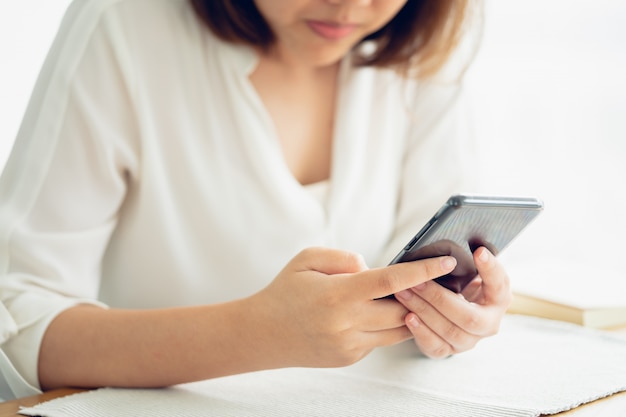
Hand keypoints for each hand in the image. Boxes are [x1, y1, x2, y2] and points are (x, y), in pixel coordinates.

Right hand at [247, 247, 456, 368]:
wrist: (263, 334)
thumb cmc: (286, 290)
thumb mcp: (307, 259)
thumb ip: (344, 258)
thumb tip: (373, 268)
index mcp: (338, 295)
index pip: (391, 281)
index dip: (423, 271)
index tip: (446, 262)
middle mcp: (348, 324)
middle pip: (403, 310)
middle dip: (419, 295)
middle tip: (430, 279)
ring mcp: (350, 345)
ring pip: (398, 329)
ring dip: (406, 312)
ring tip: (407, 295)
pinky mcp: (350, 358)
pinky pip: (380, 340)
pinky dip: (384, 325)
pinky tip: (374, 312)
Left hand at [393, 247, 511, 358]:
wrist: (451, 312)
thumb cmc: (459, 285)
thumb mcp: (468, 273)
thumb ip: (467, 263)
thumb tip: (461, 243)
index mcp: (498, 299)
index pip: (499, 285)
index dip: (490, 269)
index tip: (478, 252)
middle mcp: (488, 323)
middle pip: (468, 316)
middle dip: (439, 297)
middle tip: (418, 281)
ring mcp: (469, 340)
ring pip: (449, 331)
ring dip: (424, 310)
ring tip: (404, 293)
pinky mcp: (449, 350)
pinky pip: (436, 346)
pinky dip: (421, 332)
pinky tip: (408, 317)